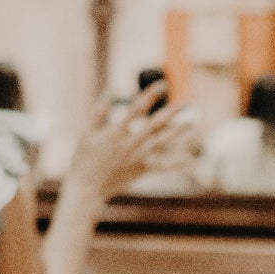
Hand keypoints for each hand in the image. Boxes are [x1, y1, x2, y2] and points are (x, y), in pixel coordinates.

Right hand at [63, 81, 193, 203]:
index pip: (137, 109)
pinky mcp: (141, 170)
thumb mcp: (85, 133)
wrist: (87, 189)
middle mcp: (130, 145)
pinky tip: (190, 158)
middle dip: (171, 113)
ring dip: (178, 133)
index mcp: (116, 133)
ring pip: (162, 143)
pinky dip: (177, 162)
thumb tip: (110, 91)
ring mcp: (137, 159)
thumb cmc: (83, 159)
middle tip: (185, 103)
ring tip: (192, 123)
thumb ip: (98, 112)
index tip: (162, 84)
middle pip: (155, 125)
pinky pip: (162, 166)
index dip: (150, 95)